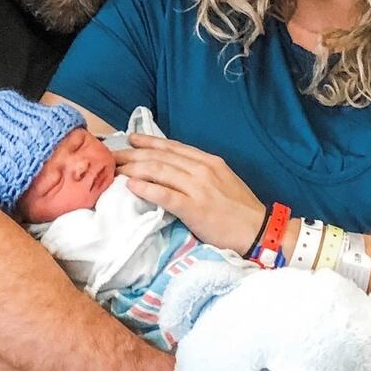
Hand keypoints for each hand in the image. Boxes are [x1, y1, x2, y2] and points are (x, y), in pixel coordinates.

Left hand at [111, 134, 265, 255]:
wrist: (259, 231)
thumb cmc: (240, 210)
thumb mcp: (222, 181)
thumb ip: (200, 173)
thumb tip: (175, 171)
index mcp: (209, 161)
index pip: (172, 147)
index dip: (148, 142)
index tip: (130, 139)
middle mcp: (202, 169)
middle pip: (160, 157)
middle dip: (132, 154)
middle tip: (111, 155)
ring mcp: (198, 187)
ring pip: (159, 171)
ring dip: (133, 168)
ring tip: (114, 169)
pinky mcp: (195, 208)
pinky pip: (165, 194)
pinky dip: (147, 188)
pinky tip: (131, 186)